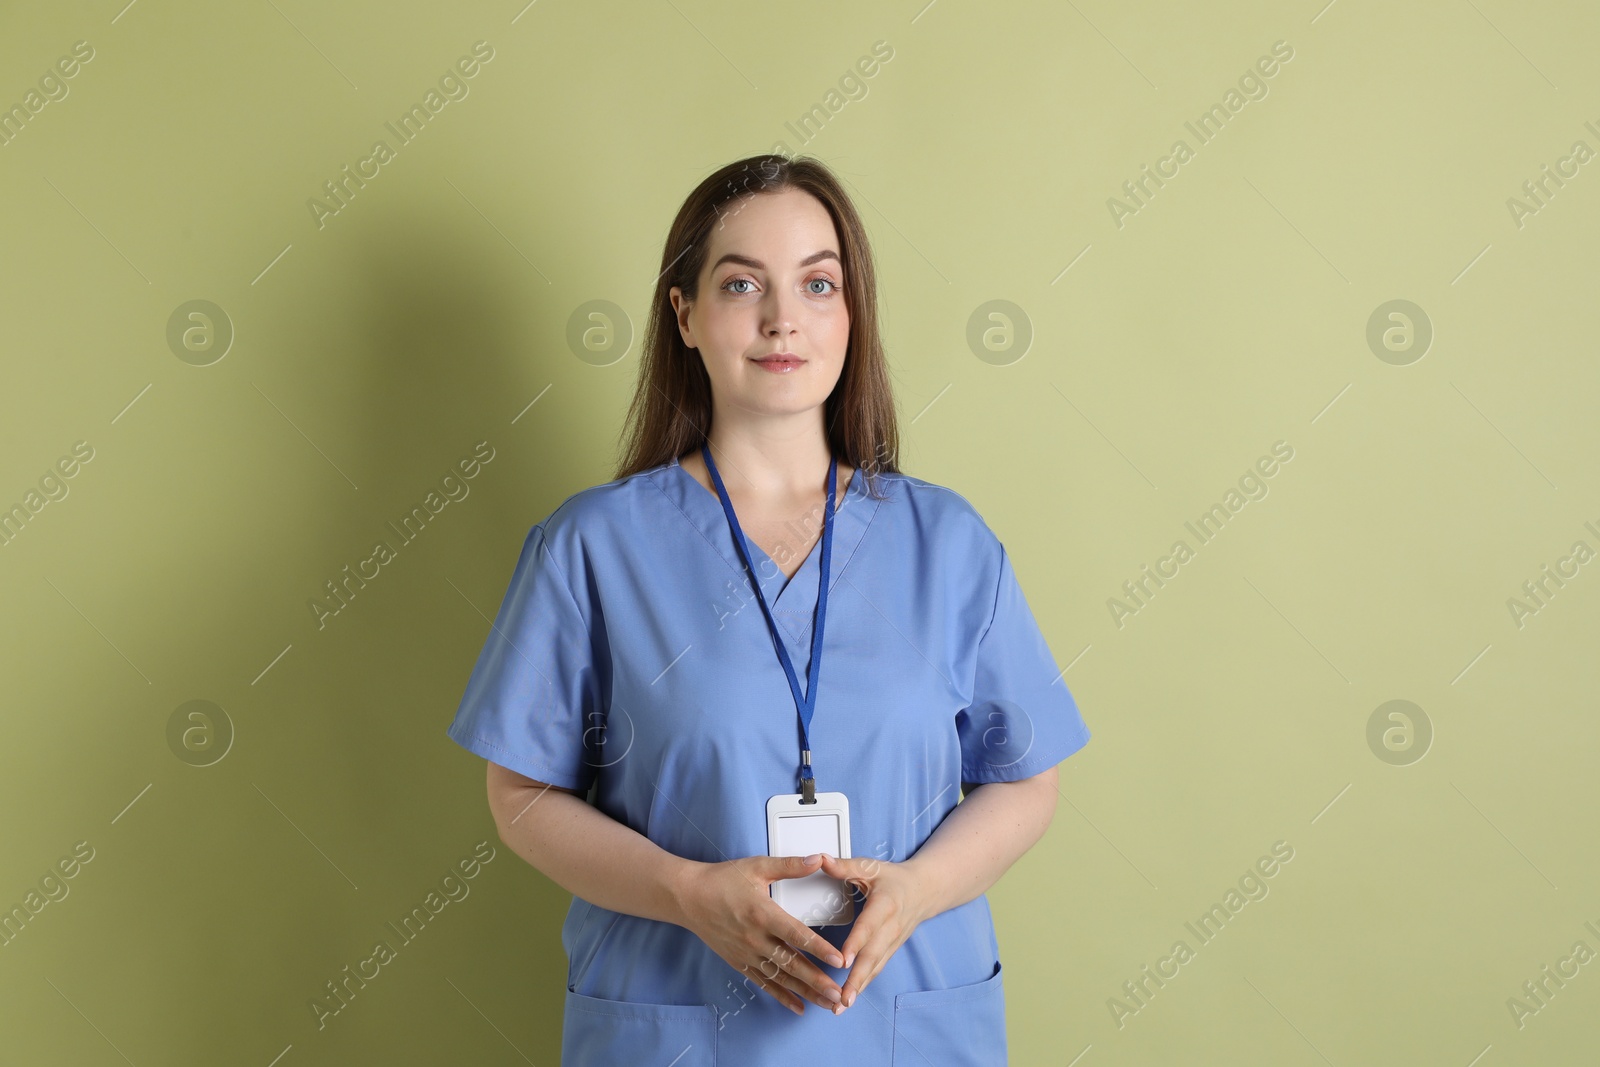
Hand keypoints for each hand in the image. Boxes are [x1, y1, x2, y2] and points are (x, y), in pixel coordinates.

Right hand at [675, 854, 847, 1015]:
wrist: (688, 898)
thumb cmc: (722, 880)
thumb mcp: (757, 867)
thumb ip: (790, 865)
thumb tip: (818, 859)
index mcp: (763, 913)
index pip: (797, 935)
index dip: (820, 949)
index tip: (839, 961)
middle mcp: (756, 938)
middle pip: (792, 963)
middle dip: (817, 981)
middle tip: (839, 995)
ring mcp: (747, 953)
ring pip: (781, 977)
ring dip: (805, 992)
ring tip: (827, 1004)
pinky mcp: (740, 962)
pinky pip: (764, 983)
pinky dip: (782, 996)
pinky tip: (798, 1007)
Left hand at [818, 853, 937, 1008]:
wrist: (925, 890)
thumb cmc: (894, 878)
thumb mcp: (870, 867)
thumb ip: (845, 866)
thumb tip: (820, 859)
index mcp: (884, 905)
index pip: (868, 927)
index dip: (856, 944)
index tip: (843, 961)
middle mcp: (890, 928)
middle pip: (873, 956)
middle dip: (857, 979)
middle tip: (842, 998)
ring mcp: (892, 942)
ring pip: (875, 968)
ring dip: (859, 988)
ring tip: (842, 1005)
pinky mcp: (891, 950)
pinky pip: (877, 969)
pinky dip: (864, 985)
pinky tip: (850, 999)